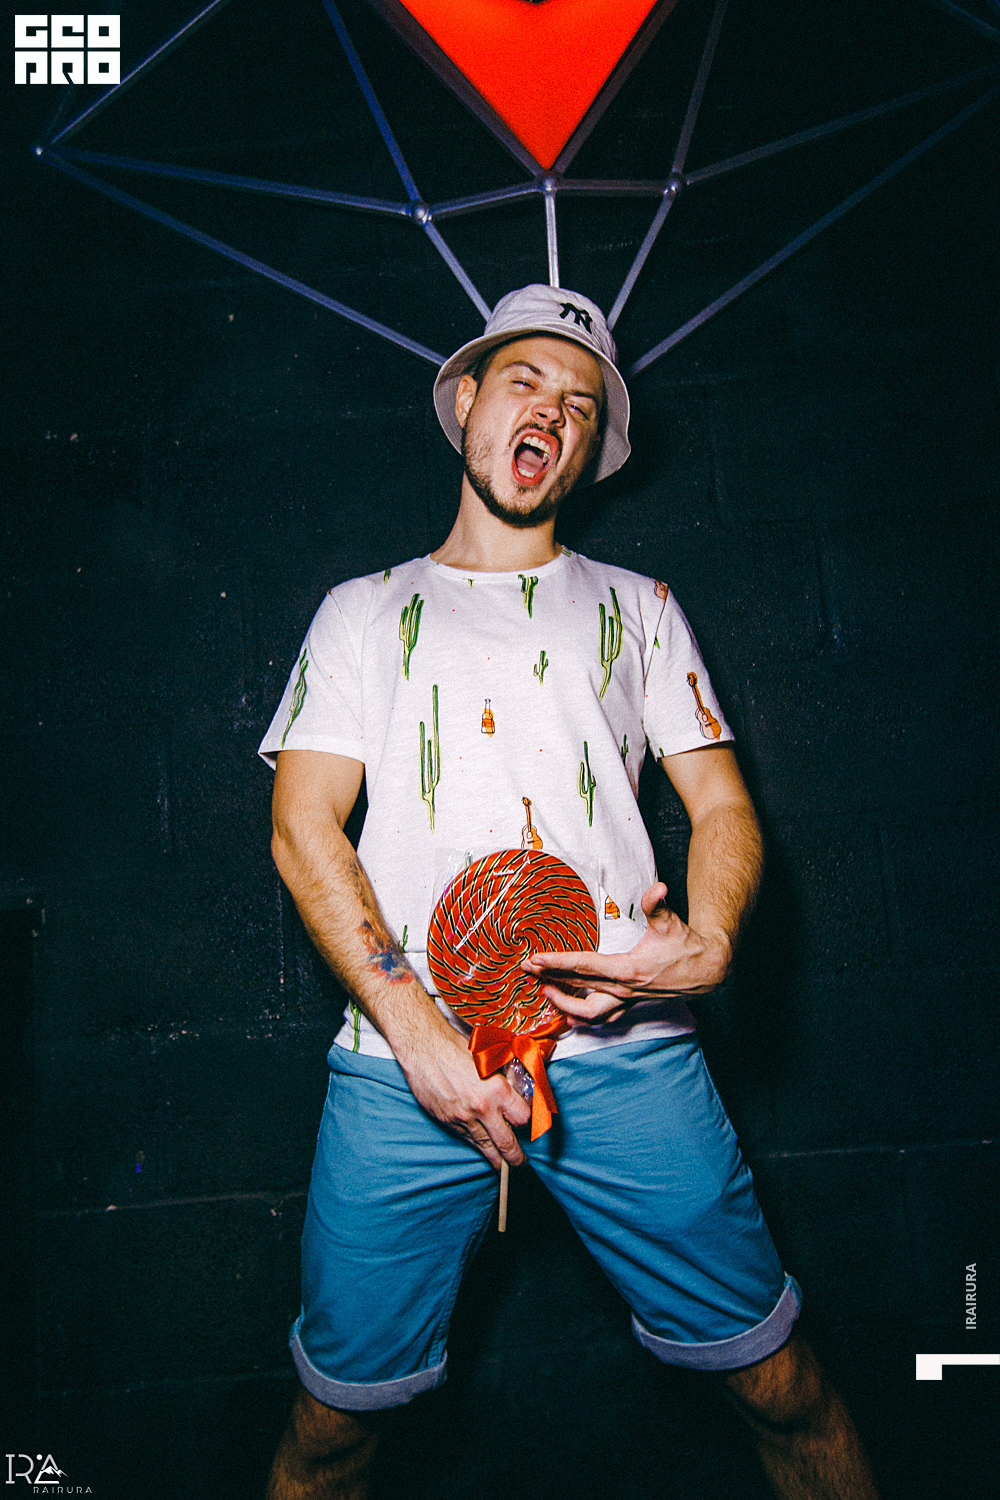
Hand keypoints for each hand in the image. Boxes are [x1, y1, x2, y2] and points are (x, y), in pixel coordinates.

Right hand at [392, 1009, 531, 1169]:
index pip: (523, 1118)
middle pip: (507, 1143)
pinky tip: (478, 1146)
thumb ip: (504, 1079)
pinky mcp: (447, 1121)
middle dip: (516, 1158)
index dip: (526, 1122)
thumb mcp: (489, 1059)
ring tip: (501, 1165)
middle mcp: (482, 1108)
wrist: (423, 1048)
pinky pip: (465, 1138)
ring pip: (484, 1146)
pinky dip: (473, 1142)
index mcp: (498, 1090)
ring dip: (494, 1158)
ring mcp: (463, 1118)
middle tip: (520, 1164)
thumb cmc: (456, 1047)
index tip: (525, 1125)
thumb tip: (516, 1092)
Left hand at [521, 882, 732, 1023]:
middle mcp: (624, 990)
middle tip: (525, 970)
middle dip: (549, 979)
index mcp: (628, 970)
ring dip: (564, 1005)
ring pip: (589, 1013)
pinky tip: (569, 1013)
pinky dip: (583, 1018)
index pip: (584, 966)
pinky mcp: (631, 1005)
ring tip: (543, 993)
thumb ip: (658, 904)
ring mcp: (627, 1001)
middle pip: (578, 988)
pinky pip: (602, 1018)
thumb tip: (657, 888)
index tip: (534, 960)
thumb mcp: (671, 922)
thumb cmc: (686, 945)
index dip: (556, 963)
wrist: (707, 970)